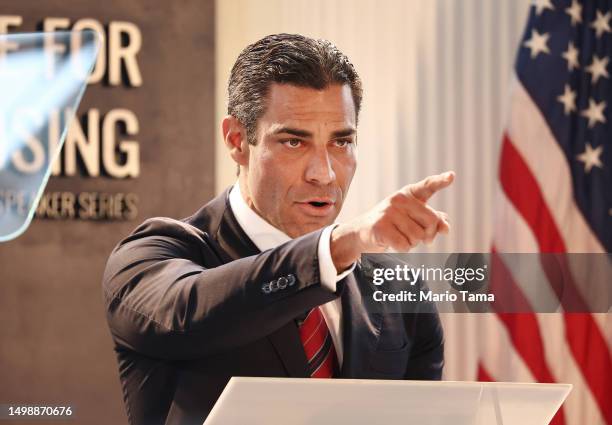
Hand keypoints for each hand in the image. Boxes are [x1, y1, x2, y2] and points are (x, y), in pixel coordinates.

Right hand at [330, 171, 453, 271]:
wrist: (362, 233)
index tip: (451, 176)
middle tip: (422, 239)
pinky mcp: (380, 226)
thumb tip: (446, 228)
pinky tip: (393, 242)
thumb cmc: (393, 225)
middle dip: (429, 234)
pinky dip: (403, 249)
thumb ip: (432, 221)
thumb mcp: (412, 219)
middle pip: (431, 221)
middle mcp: (399, 199)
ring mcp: (388, 212)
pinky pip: (405, 245)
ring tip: (401, 237)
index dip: (440, 181)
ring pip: (418, 236)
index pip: (427, 186)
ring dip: (413, 243)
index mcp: (409, 194)